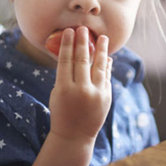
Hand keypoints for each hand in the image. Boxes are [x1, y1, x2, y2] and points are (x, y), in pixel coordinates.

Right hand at [48, 27, 111, 141]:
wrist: (74, 136)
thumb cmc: (62, 112)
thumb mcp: (57, 94)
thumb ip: (66, 75)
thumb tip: (76, 55)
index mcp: (63, 89)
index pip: (66, 61)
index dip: (68, 44)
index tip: (69, 31)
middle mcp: (80, 90)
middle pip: (82, 60)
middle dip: (83, 42)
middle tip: (83, 28)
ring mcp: (96, 94)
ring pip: (99, 66)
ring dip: (101, 50)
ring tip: (103, 37)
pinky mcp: (106, 97)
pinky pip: (106, 76)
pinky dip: (107, 66)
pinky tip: (107, 56)